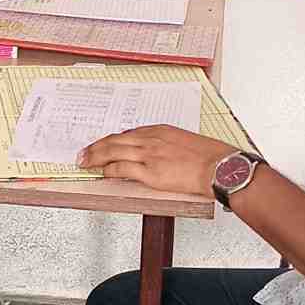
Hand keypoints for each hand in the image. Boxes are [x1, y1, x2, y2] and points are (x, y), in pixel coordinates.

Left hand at [79, 126, 234, 197]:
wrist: (221, 167)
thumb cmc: (211, 158)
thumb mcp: (187, 143)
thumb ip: (169, 146)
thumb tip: (162, 156)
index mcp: (161, 131)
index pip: (128, 134)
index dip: (112, 140)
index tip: (103, 144)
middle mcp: (152, 139)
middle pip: (115, 140)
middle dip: (96, 147)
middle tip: (83, 152)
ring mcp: (150, 155)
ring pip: (113, 152)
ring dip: (95, 158)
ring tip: (84, 162)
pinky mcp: (150, 172)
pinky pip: (122, 169)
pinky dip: (109, 171)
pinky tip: (102, 173)